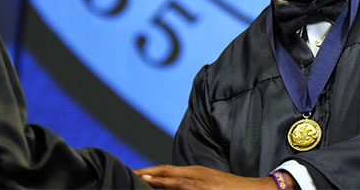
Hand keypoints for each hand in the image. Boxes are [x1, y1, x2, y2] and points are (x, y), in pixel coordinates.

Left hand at [133, 165, 284, 189]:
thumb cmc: (229, 188)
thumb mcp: (208, 181)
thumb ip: (190, 183)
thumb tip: (172, 186)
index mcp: (195, 173)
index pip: (167, 171)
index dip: (150, 171)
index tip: (134, 172)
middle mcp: (196, 178)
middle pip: (167, 174)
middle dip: (147, 175)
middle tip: (129, 175)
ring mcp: (201, 187)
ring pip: (175, 183)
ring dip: (157, 180)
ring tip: (140, 180)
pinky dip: (174, 189)